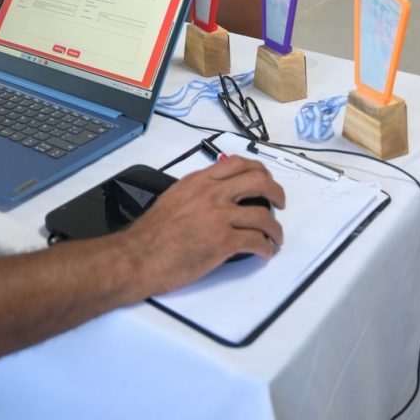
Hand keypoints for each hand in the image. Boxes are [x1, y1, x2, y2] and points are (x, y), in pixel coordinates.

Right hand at [122, 156, 284, 294]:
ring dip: (275, 228)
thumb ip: (196, 192)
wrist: (139, 256)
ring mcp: (219, 216)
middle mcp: (212, 193)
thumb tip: (215, 196)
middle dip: (276, 191)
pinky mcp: (223, 241)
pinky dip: (266, 247)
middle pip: (258, 181)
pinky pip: (256, 241)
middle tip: (280, 203)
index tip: (264, 180)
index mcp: (199, 181)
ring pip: (263, 214)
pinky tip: (265, 252)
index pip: (237, 163)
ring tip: (276, 237)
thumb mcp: (174, 198)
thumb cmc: (151, 233)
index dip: (258, 170)